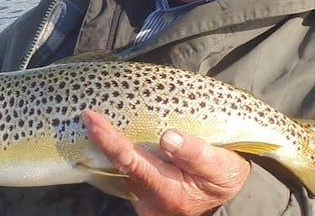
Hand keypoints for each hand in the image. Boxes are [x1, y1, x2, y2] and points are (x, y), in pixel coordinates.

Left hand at [82, 110, 249, 215]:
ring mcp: (141, 197)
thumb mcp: (222, 167)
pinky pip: (124, 166)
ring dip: (110, 143)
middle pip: (119, 164)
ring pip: (119, 166)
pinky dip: (118, 148)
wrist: (226, 192)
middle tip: (88, 114)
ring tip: (99, 118)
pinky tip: (114, 132)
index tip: (92, 120)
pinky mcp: (140, 189)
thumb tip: (167, 138)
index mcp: (167, 193)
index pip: (130, 163)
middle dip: (103, 139)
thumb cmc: (224, 177)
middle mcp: (148, 199)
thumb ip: (196, 154)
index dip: (109, 141)